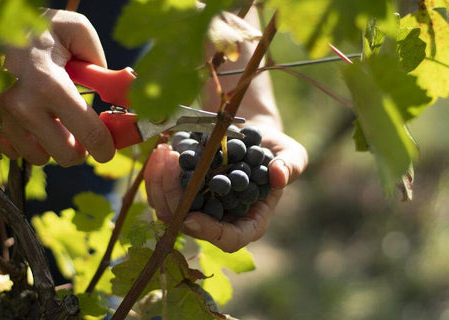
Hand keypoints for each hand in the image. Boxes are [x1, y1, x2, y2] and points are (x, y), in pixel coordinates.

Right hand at [0, 9, 114, 165]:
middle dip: (82, 149)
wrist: (3, 28)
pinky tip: (37, 126)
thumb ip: (104, 67)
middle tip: (84, 134)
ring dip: (54, 146)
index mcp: (50, 85)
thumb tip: (124, 96)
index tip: (109, 148)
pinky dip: (30, 144)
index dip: (106, 147)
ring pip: (41, 158)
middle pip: (67, 155)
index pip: (90, 135)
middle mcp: (23, 105)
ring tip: (58, 123)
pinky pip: (16, 152)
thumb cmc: (43, 30)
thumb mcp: (78, 33)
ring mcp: (5, 116)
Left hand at [144, 125, 307, 251]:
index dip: (209, 233)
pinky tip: (162, 150)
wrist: (251, 136)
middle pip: (190, 225)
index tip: (191, 217)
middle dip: (174, 196)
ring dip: (160, 183)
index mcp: (249, 221)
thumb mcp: (292, 155)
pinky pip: (161, 191)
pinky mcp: (182, 190)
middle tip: (172, 163)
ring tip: (165, 153)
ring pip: (168, 209)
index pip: (229, 239)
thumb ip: (290, 166)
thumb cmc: (274, 151)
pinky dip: (157, 173)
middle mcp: (220, 219)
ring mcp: (199, 206)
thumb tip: (279, 176)